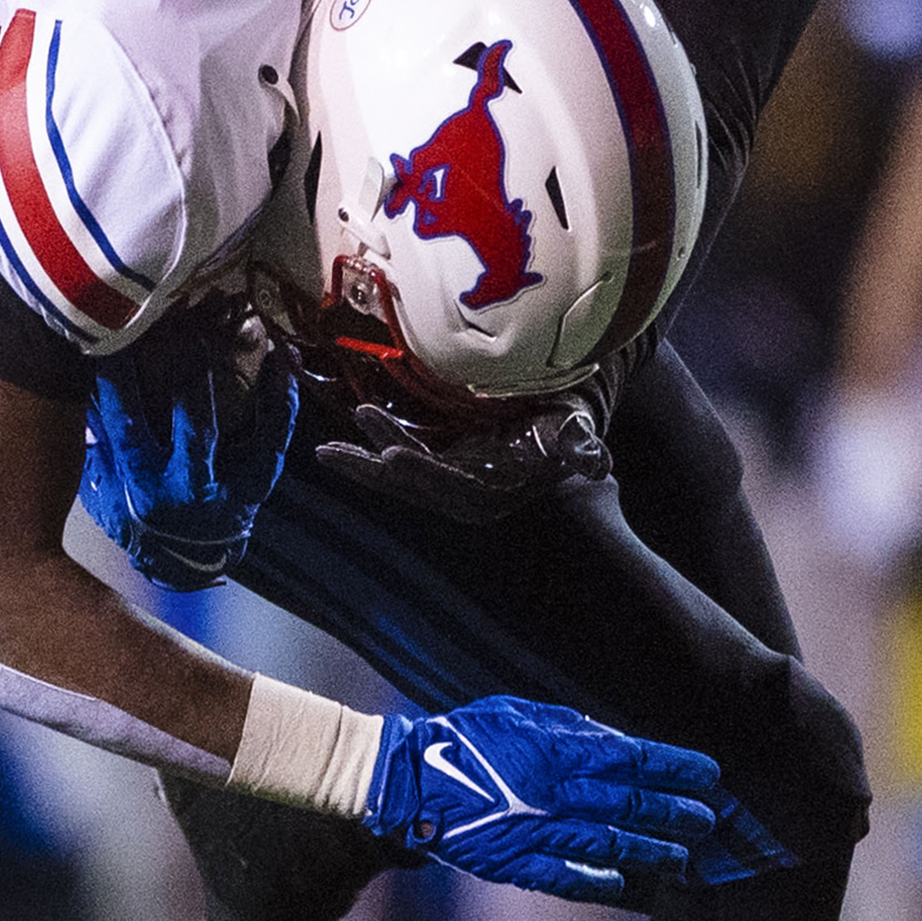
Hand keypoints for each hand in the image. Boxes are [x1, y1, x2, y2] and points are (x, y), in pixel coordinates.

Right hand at [77, 298, 298, 588]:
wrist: (184, 564)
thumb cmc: (137, 518)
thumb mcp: (104, 488)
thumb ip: (96, 441)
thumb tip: (76, 384)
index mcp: (140, 487)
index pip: (126, 422)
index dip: (119, 376)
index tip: (114, 334)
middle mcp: (183, 490)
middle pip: (190, 423)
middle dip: (188, 370)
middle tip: (187, 322)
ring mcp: (225, 489)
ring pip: (239, 430)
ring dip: (239, 377)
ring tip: (242, 328)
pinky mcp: (256, 485)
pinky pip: (275, 438)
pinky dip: (281, 398)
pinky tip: (283, 360)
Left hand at [313, 390, 608, 524]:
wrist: (558, 431)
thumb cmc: (565, 428)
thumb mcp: (573, 432)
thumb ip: (580, 447)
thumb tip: (597, 462)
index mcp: (492, 490)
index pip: (452, 484)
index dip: (423, 471)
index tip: (394, 455)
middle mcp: (462, 492)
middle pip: (411, 483)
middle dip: (373, 469)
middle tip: (335, 453)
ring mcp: (445, 479)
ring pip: (396, 475)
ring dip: (361, 462)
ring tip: (325, 452)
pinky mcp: (435, 464)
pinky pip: (396, 459)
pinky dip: (368, 450)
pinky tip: (340, 443)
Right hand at [362, 697, 742, 903]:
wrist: (406, 782)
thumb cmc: (462, 739)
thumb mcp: (515, 712)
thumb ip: (565, 726)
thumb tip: (611, 739)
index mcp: (554, 750)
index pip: (632, 759)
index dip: (675, 768)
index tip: (708, 774)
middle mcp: (554, 793)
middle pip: (630, 805)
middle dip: (676, 812)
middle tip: (707, 819)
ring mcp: (536, 832)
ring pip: (609, 845)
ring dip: (652, 852)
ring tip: (683, 857)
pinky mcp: (515, 863)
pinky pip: (566, 878)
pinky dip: (597, 883)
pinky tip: (623, 884)